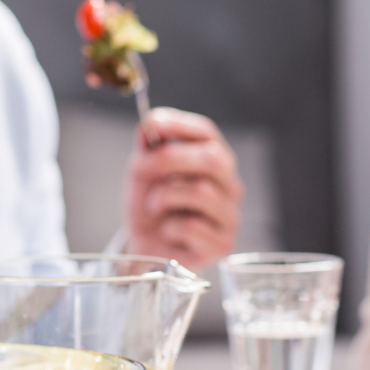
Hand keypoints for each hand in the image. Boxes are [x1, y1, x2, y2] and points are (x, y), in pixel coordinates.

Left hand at [124, 107, 242, 270]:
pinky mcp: (223, 244)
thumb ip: (148, 146)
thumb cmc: (150, 208)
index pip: (207, 133)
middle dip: (171, 159)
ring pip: (202, 192)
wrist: (145, 247)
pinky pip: (194, 227)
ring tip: (155, 206)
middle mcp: (229, 186)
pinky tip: (168, 231)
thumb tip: (151, 123)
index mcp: (214, 162)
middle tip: (140, 169)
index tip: (153, 124)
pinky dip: (170, 227)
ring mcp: (230, 215)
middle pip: (213, 159)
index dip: (180, 125)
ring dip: (165, 197)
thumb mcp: (142, 172)